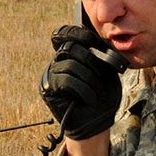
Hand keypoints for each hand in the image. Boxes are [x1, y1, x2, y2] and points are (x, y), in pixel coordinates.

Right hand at [40, 25, 122, 139]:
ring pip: (69, 64)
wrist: (96, 122)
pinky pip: (65, 80)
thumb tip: (98, 42)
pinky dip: (83, 88)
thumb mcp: (107, 71)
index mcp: (70, 54)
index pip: (64, 33)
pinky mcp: (48, 89)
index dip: (78, 34)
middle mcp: (57, 62)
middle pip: (69, 47)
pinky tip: (89, 98)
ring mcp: (50, 75)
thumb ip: (101, 54)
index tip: (95, 42)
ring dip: (89, 78)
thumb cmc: (102, 96)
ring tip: (96, 91)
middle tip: (102, 74)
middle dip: (90, 59)